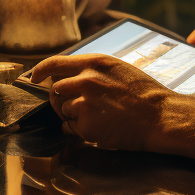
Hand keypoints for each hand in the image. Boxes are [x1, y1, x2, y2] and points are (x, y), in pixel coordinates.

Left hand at [29, 54, 169, 150]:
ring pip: (64, 110)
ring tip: (99, 118)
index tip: (34, 78)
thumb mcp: (118, 70)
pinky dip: (83, 131)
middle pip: (56, 89)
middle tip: (76, 109)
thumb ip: (93, 71)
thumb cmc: (144, 95)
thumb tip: (70, 80)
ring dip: (74, 116)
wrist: (160, 116)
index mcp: (95, 62)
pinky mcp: (85, 122)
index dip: (41, 71)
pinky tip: (103, 128)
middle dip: (60, 101)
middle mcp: (86, 79)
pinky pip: (73, 128)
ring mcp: (84, 101)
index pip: (56, 62)